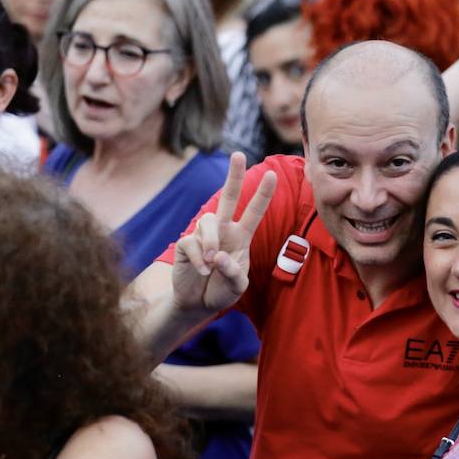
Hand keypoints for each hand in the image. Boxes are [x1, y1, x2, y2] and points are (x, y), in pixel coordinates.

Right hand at [172, 152, 276, 315]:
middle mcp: (223, 230)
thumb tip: (218, 255)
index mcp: (241, 237)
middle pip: (228, 197)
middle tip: (238, 154)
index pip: (254, 212)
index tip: (272, 174)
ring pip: (207, 222)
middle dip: (233, 176)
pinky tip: (202, 271)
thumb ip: (233, 272)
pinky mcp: (185, 243)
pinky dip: (199, 259)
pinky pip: (191, 242)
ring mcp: (202, 235)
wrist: (197, 304)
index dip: (263, 194)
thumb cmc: (221, 291)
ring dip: (210, 242)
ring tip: (212, 263)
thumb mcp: (237, 287)